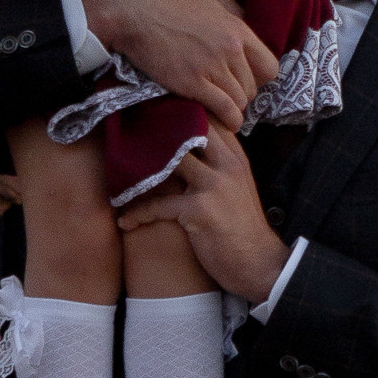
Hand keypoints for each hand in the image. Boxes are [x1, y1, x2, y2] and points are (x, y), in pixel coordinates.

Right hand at [79, 0, 276, 126]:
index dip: (260, 76)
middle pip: (253, 86)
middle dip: (243, 92)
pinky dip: (228, 119)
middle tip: (230, 94)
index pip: (269, 64)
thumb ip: (230, 6)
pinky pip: (224, 110)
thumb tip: (244, 19)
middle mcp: (231, 50)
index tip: (248, 79)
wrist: (132, 12)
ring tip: (224, 109)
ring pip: (240, 100)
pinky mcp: (194, 84)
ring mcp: (213, 68)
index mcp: (237, 27)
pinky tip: (226, 122)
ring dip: (234, 107)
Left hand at [116, 128, 287, 303]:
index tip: (153, 114)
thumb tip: (185, 151)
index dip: (179, 112)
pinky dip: (138, 214)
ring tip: (119, 176)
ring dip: (141, 168)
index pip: (207, 119)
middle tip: (128, 136)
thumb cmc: (242, 229)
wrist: (258, 265)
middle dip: (156, 130)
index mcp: (236, 157)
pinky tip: (126, 223)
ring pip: (170, 160)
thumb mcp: (237, 188)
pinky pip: (159, 205)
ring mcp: (215, 185)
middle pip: (188, 129)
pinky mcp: (200, 209)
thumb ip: (217, 166)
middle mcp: (227, 164)